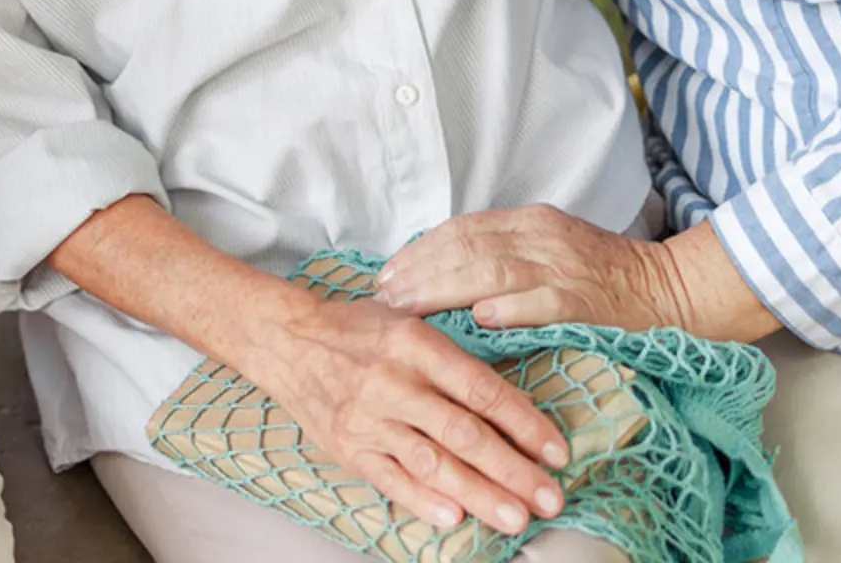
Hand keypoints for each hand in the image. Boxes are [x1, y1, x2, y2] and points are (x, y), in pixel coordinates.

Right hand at [218, 281, 569, 538]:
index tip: (556, 452)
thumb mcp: (409, 323)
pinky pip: (389, 478)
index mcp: (415, 345)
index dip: (524, 423)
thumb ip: (455, 362)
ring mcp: (367, 417)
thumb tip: (515, 407)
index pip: (481, 389)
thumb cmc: (356, 331)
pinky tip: (454, 518)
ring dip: (478, 493)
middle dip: (512, 470)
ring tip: (516, 517)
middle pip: (462, 433)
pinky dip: (422, 500)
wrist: (284, 339)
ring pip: (431, 462)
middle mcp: (392, 382)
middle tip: (550, 497)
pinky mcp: (347, 446)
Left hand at [381, 208, 776, 342]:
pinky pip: (543, 302)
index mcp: (531, 222)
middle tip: (384, 295)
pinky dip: (510, 309)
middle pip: (466, 247)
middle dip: (419, 271)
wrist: (674, 288)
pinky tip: (479, 318)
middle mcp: (542, 238)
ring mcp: (565, 267)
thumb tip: (442, 270)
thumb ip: (504, 253)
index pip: (461, 229)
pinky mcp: (588, 300)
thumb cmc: (605, 276)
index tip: (387, 273)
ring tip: (409, 306)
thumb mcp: (550, 249)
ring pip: (492, 271)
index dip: (420, 250)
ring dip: (444, 289)